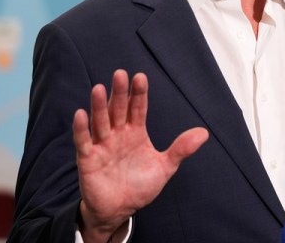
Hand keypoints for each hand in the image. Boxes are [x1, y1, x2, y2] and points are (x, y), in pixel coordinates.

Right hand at [73, 69, 208, 242]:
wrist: (120, 210)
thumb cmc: (140, 186)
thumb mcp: (165, 167)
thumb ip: (181, 149)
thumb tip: (204, 133)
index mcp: (136, 132)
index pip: (138, 108)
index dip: (139, 93)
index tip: (140, 77)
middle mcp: (118, 134)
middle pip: (118, 109)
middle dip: (120, 93)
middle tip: (120, 74)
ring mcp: (102, 145)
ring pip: (100, 121)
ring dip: (99, 106)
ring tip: (99, 88)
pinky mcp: (89, 159)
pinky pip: (84, 141)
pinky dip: (81, 129)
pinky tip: (81, 114)